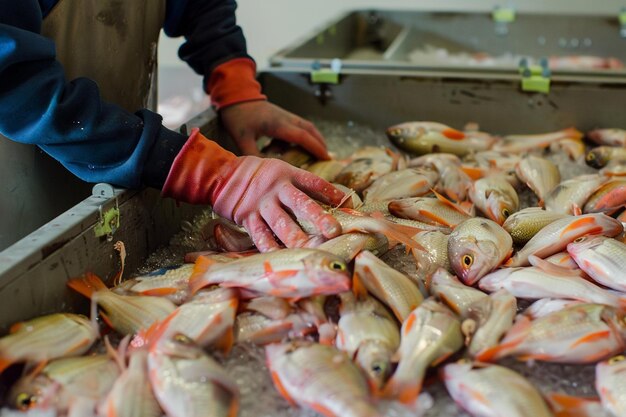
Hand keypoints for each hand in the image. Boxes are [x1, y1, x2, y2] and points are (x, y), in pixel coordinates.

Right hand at [162, 129, 343, 250]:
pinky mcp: (247, 218)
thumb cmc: (257, 175)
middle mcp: (276, 189)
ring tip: (311, 251)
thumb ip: (302, 184)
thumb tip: (332, 198)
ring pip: (281, 223)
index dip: (331, 192)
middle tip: (334, 230)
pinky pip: (260, 235)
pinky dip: (270, 247)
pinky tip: (280, 258)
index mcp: (287, 174)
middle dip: (318, 218)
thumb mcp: (280, 170)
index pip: (313, 182)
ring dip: (297, 238)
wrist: (220, 175)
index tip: (347, 202)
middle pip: (301, 204)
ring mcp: (261, 204)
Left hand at [220, 101, 329, 160]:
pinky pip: (301, 125)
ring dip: (316, 138)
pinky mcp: (284, 115)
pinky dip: (307, 135)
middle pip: (310, 130)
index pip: (301, 137)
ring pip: (307, 126)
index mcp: (277, 124)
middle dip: (320, 144)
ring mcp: (286, 115)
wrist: (236, 96)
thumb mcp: (242, 140)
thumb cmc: (238, 118)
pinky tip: (303, 146)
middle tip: (328, 159)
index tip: (326, 158)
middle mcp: (286, 118)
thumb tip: (266, 169)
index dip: (315, 148)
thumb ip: (253, 156)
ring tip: (320, 153)